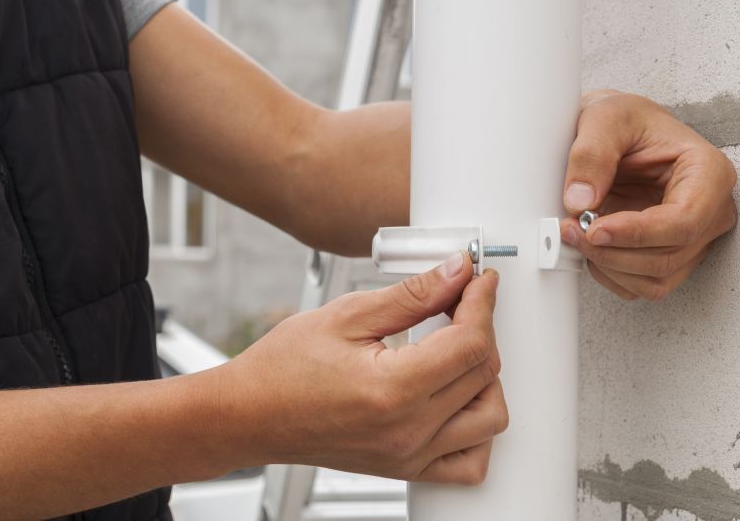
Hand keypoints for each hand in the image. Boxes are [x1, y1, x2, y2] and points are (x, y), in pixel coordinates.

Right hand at [215, 253, 506, 484]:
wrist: (249, 415)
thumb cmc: (283, 368)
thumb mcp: (347, 316)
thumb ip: (412, 295)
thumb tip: (455, 272)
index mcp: (393, 390)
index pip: (470, 343)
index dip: (482, 302)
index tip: (478, 279)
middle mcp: (408, 431)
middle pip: (485, 374)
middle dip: (482, 326)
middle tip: (460, 301)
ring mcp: (410, 456)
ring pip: (490, 418)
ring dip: (487, 377)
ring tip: (457, 348)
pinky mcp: (407, 468)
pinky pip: (470, 461)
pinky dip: (477, 427)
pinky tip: (458, 397)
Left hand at [561, 90, 737, 300]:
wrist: (615, 131)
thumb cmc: (624, 120)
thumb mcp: (604, 117)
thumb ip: (591, 154)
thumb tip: (580, 200)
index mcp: (708, 172)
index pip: (684, 221)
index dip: (637, 234)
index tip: (595, 228)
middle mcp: (708, 210)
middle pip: (667, 256)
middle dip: (612, 252)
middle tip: (570, 230)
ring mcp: (690, 238)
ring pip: (655, 279)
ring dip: (608, 266)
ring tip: (575, 234)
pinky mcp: (666, 255)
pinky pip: (640, 286)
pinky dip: (609, 274)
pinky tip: (590, 246)